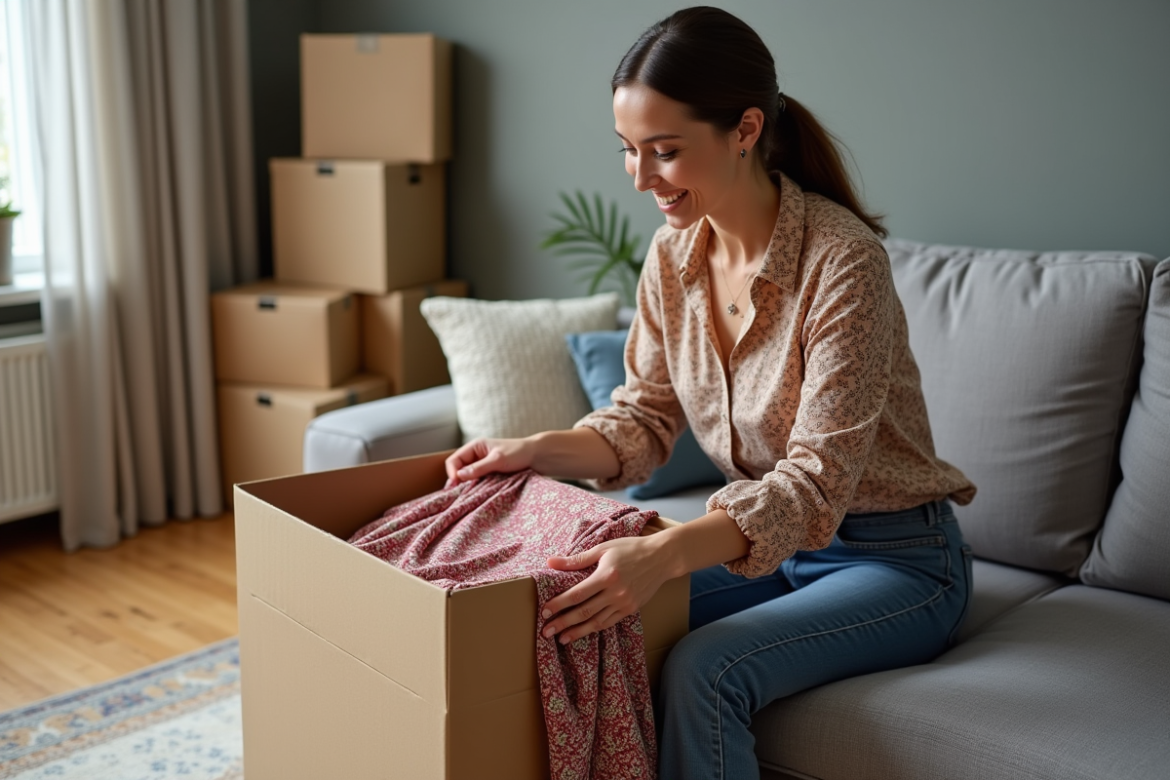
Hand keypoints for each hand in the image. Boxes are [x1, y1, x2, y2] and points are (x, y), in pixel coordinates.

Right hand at [444, 437, 535, 487]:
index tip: (458, 485)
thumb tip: (459, 476)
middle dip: (458, 481)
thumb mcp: (498, 460)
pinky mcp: (490, 474)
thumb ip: (479, 468)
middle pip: (458, 470)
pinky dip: (476, 488)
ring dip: (467, 486)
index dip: (452, 473)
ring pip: (467, 478)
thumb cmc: (518, 453)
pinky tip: (478, 495)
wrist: (537, 456)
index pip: (453, 460)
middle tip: (460, 495)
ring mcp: (482, 465)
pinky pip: (477, 482)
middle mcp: (476, 456)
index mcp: (475, 447)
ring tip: (469, 496)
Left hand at [540, 533, 675, 644]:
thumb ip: (577, 559)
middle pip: (583, 612)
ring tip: (561, 638)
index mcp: (606, 576)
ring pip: (596, 622)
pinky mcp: (631, 609)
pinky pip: (609, 622)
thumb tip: (551, 562)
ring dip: (577, 632)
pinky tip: (583, 632)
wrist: (662, 557)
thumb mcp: (603, 549)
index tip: (544, 611)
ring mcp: (624, 603)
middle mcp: (615, 593)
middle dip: (563, 623)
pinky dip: (594, 628)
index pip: (576, 594)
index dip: (559, 604)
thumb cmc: (631, 548)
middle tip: (546, 631)